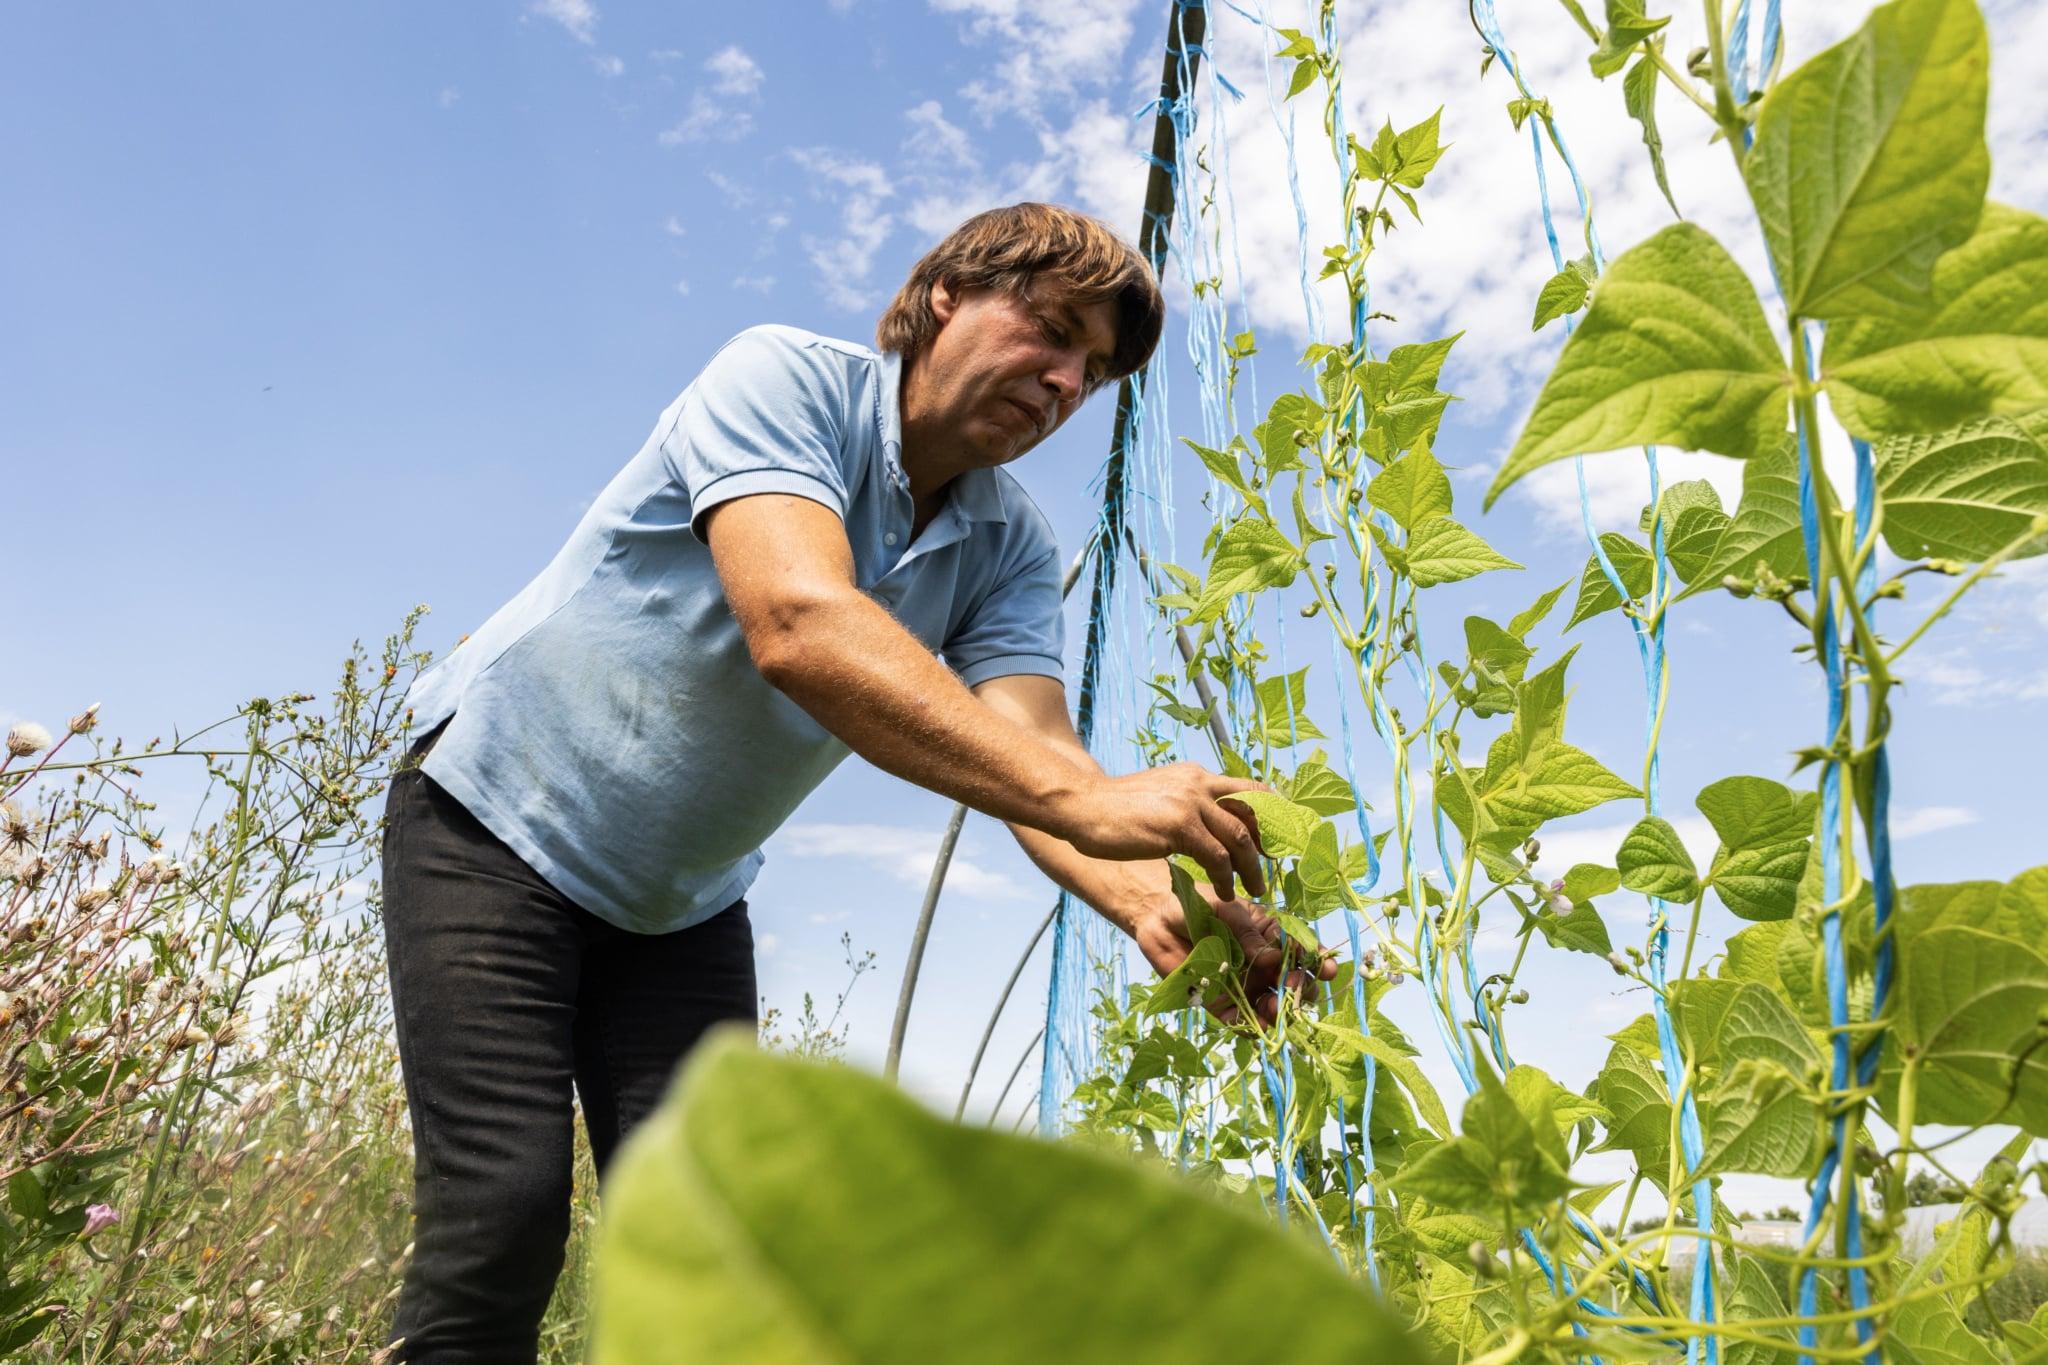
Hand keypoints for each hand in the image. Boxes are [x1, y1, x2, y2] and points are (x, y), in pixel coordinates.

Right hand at [1056, 763, 1269, 897]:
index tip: (1276, 838)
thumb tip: (1209, 823)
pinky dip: (1226, 878)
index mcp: (1195, 775)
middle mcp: (1198, 783)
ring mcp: (1190, 802)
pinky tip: (1224, 892)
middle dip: (1269, 841)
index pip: (1248, 789)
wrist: (1081, 805)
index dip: (1270, 813)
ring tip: (1256, 888)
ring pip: (1239, 837)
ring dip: (1252, 867)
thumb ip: (1186, 803)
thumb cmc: (1116, 809)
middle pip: (1254, 810)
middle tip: (1274, 865)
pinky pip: (1217, 857)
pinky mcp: (1179, 826)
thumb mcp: (1160, 796)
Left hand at [1126, 880, 1336, 1026]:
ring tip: (1271, 1008)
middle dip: (1300, 989)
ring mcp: (1244, 985)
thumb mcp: (1225, 908)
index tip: (1327, 969)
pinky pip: (1241, 1021)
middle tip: (1292, 987)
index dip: (1318, 961)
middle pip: (1294, 983)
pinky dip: (1250, 1027)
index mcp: (1271, 937)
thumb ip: (1248, 932)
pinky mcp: (1221, 1003)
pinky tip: (1254, 1026)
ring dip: (1279, 1012)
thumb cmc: (1195, 904)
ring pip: (1272, 1006)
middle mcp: (1263, 964)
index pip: (1302, 951)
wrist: (1157, 918)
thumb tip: (1271, 958)